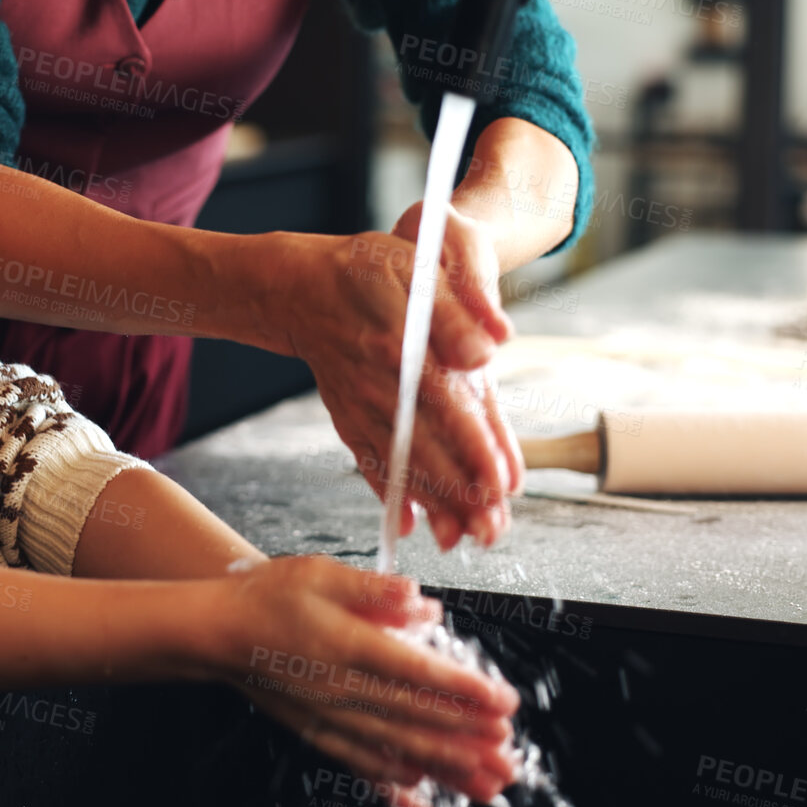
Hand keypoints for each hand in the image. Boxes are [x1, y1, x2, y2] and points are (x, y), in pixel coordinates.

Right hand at [206, 556, 520, 806]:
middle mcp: (340, 688)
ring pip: (394, 747)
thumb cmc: (269, 595)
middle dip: (468, 736)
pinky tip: (417, 794)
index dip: (464, 690)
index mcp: (347, 645)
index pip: (418, 673)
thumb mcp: (321, 573)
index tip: (503, 702)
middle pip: (415, 717)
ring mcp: (327, 715)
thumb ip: (375, 590)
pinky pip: (358, 763)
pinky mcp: (315, 730)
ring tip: (483, 781)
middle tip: (509, 750)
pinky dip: (390, 781)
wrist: (217, 631)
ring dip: (443, 765)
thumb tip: (425, 606)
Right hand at [274, 220, 523, 549]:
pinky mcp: (349, 419)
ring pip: (400, 464)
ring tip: (461, 539)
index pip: (447, 405)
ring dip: (432, 504)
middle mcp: (380, 387)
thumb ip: (457, 310)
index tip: (502, 485)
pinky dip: (388, 495)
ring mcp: (361, 408)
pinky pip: (368, 462)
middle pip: (426, 449)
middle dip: (461, 495)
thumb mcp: (417, 267)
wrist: (304, 287)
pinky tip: (409, 524)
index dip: (476, 447)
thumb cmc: (371, 272)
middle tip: (493, 532)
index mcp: (402, 347)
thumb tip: (487, 352)